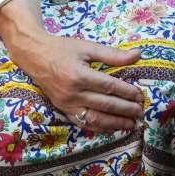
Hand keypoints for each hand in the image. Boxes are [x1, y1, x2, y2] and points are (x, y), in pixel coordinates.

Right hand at [12, 32, 145, 132]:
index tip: (140, 95)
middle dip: (125, 109)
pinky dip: (99, 127)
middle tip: (140, 111)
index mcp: (80, 75)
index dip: (127, 92)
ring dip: (115, 123)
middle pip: (105, 105)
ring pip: (95, 118)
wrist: (34, 55)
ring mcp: (66, 104)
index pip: (109, 87)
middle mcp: (73, 93)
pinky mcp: (62, 110)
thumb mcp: (88, 47)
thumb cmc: (62, 48)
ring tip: (131, 123)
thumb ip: (113, 55)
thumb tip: (138, 55)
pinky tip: (112, 128)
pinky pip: (83, 123)